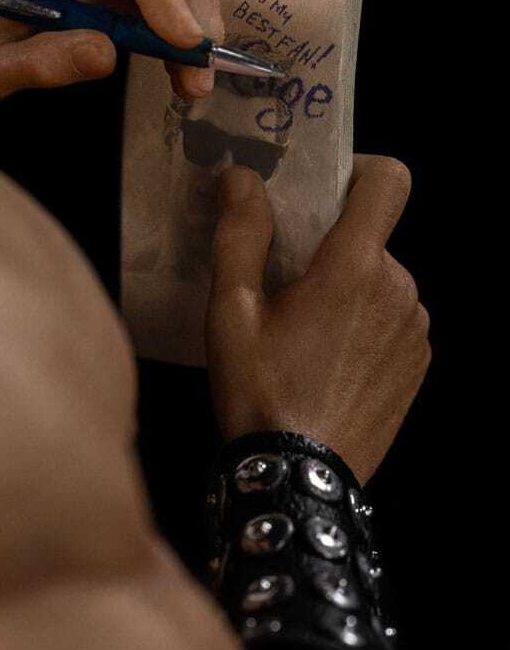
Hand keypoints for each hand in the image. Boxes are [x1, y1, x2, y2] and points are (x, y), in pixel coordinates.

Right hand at [205, 157, 430, 485]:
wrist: (299, 476)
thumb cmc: (259, 391)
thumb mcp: (231, 310)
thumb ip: (240, 233)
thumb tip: (241, 176)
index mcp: (354, 267)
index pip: (387, 181)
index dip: (354, 172)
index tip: (318, 196)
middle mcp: (399, 290)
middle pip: (371, 237)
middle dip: (329, 249)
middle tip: (281, 289)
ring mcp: (415, 330)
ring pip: (380, 281)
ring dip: (347, 291)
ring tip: (301, 337)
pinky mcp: (417, 365)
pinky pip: (392, 320)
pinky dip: (363, 326)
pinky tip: (325, 363)